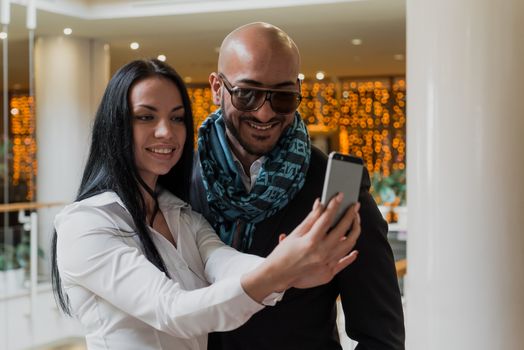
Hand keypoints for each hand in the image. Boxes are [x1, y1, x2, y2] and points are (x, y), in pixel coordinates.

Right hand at [240, 193, 360, 302]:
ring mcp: (326, 264)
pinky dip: (351, 255)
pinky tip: (354, 249)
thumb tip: (320, 203)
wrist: (278, 276)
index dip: (334, 205)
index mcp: (310, 241)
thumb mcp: (295, 233)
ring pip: (348, 245)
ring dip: (354, 232)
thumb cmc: (284, 253)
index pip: (327, 219)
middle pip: (342, 231)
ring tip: (355, 222)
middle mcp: (321, 253)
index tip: (341, 195)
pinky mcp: (328, 274)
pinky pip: (344, 263)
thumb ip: (311, 218)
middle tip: (355, 206)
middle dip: (351, 216)